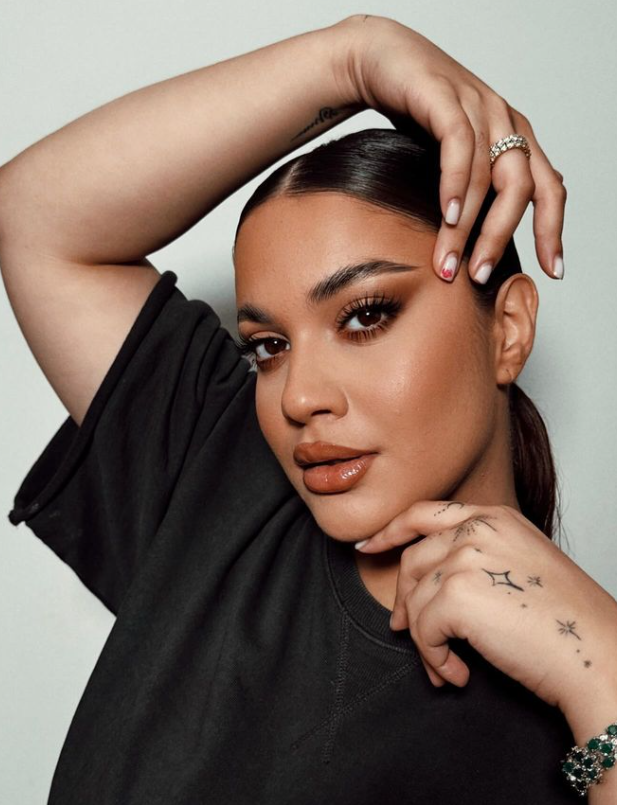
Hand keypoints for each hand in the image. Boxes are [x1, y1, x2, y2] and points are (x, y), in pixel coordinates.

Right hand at [335, 15, 566, 282]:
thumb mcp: (455, 157)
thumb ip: (473, 189)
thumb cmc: (417, 115)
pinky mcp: (445, 97)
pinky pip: (459, 145)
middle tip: (478, 276)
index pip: (549, 189)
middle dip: (500, 238)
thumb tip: (476, 243)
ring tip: (448, 263)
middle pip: (522, 188)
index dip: (553, 231)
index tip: (551, 271)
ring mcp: (477, 105)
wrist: (382, 62)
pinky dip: (454, 184)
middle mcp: (505, 120)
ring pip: (486, 175)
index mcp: (516, 138)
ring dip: (466, 227)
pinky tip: (446, 215)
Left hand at [355, 500, 616, 725]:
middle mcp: (477, 529)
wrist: (599, 654)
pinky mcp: (457, 594)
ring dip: (423, 639)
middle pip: (412, 560)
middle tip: (404, 631)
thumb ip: (480, 557)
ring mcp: (465, 558)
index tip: (368, 546)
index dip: (391, 530)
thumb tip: (430, 580)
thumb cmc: (568, 621)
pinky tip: (458, 674)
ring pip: (415, 599)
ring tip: (445, 665)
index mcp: (495, 517)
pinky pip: (423, 630)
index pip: (425, 513)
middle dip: (404, 600)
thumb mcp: (523, 565)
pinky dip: (434, 659)